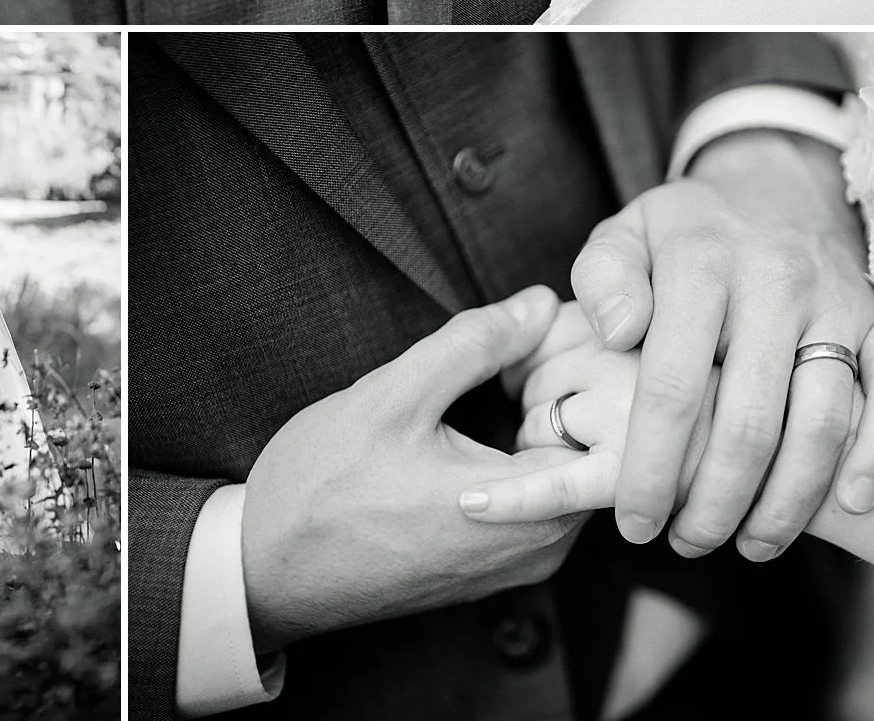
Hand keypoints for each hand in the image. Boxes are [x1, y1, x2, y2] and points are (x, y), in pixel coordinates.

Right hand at [240, 285, 589, 651]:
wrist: (264, 571)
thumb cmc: (323, 486)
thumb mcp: (396, 395)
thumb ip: (476, 344)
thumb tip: (542, 302)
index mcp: (527, 513)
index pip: (609, 431)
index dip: (592, 366)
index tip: (574, 322)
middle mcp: (536, 552)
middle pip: (593, 455)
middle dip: (575, 388)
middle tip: (552, 329)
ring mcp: (514, 566)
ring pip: (564, 475)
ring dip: (551, 419)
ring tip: (524, 361)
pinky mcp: (489, 567)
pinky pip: (536, 499)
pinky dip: (528, 451)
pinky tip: (501, 406)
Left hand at [489, 132, 873, 557]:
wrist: (771, 183)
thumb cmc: (682, 233)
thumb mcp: (622, 236)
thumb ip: (601, 280)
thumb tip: (617, 336)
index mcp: (699, 262)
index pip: (673, 385)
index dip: (652, 467)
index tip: (633, 521)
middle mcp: (773, 280)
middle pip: (749, 421)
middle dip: (715, 503)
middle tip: (687, 543)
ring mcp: (834, 301)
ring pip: (822, 423)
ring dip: (787, 503)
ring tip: (749, 544)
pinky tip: (852, 506)